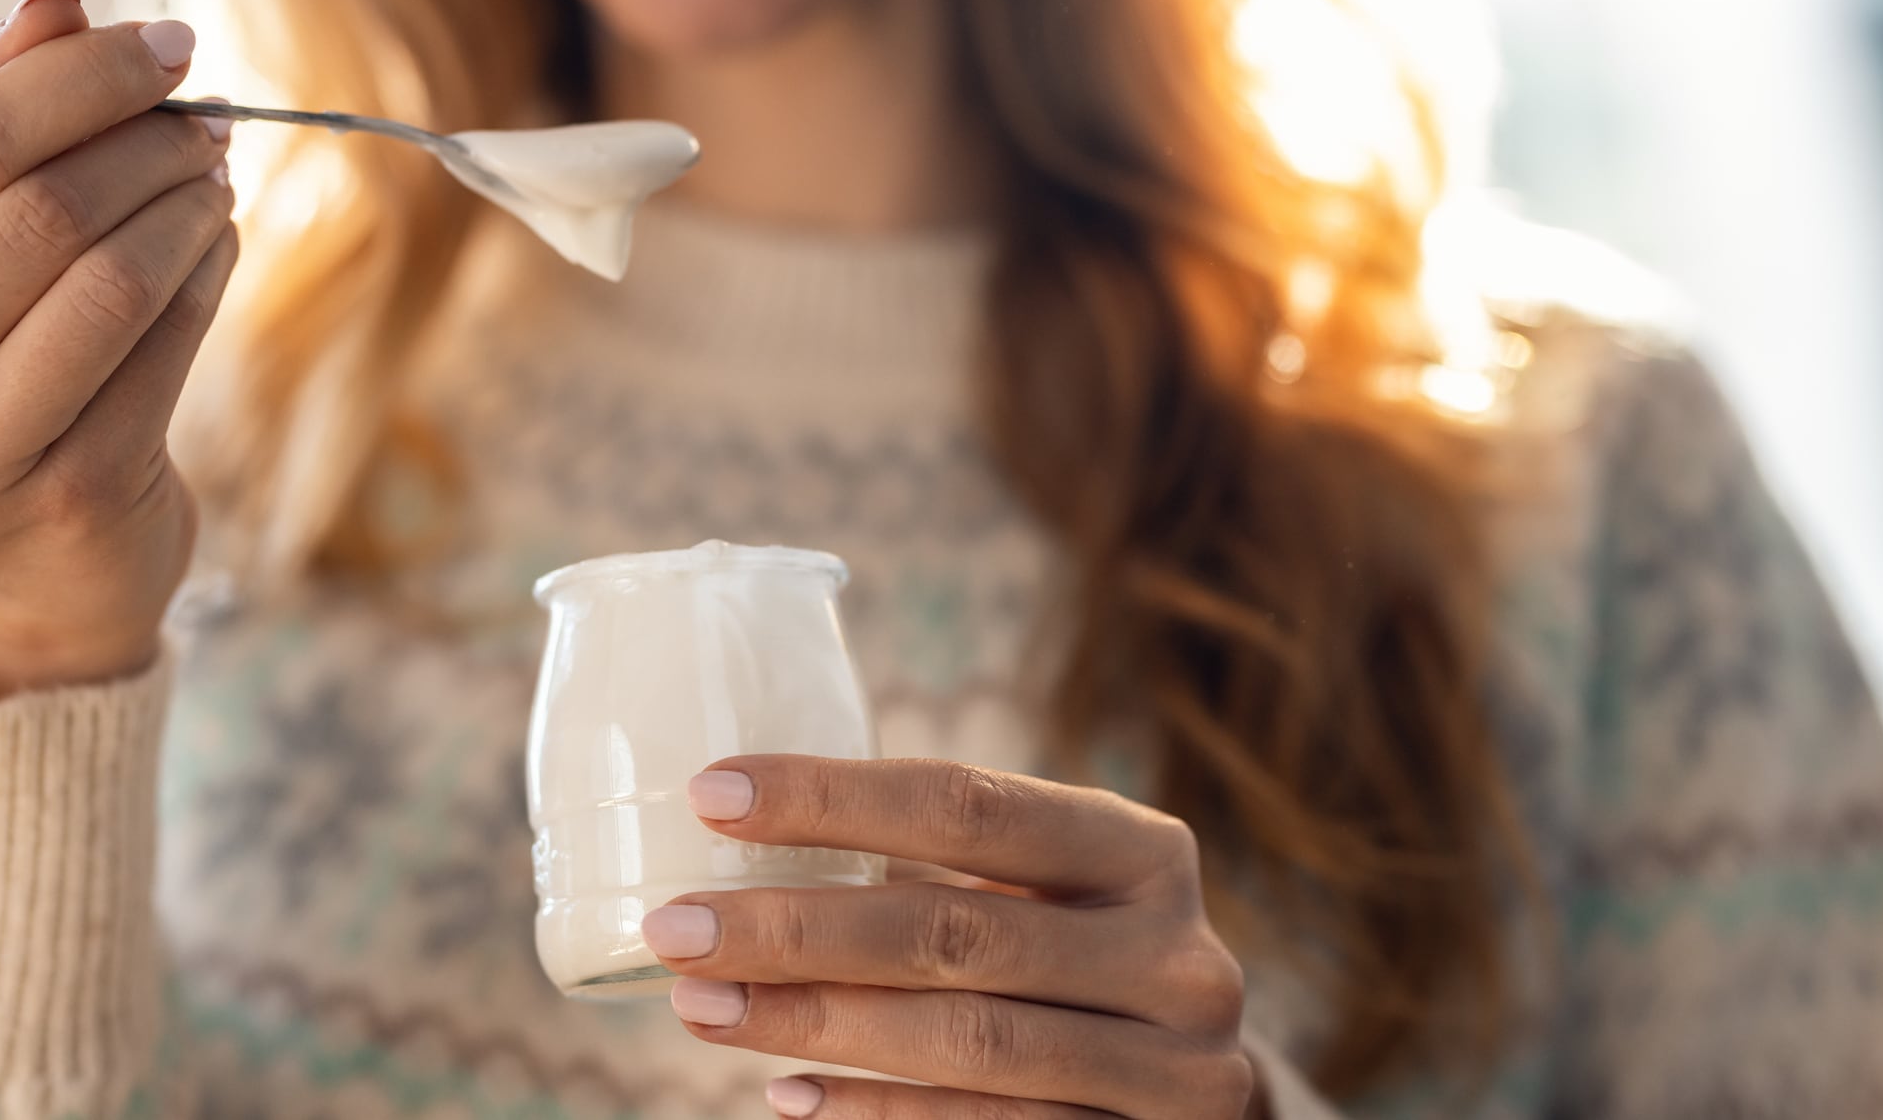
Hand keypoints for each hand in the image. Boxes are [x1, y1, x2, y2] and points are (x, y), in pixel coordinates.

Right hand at [0, 0, 238, 695]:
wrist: (24, 560)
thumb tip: (49, 2)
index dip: (80, 79)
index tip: (170, 43)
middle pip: (39, 213)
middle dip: (146, 146)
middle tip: (210, 120)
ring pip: (108, 282)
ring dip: (186, 209)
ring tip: (217, 179)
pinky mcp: (61, 498)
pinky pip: (163, 350)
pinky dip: (208, 277)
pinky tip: (221, 245)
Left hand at [643, 755, 1255, 1117]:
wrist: (1207, 1094)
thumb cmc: (1081, 956)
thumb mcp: (1050, 888)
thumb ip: (946, 859)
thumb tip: (739, 827)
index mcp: (1141, 850)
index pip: (971, 803)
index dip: (834, 797)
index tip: (711, 796)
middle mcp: (1173, 956)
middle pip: (955, 930)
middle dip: (797, 927)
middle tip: (675, 925)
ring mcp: (1169, 1069)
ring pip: (967, 1042)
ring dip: (815, 1023)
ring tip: (701, 1006)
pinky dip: (875, 1113)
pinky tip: (784, 1094)